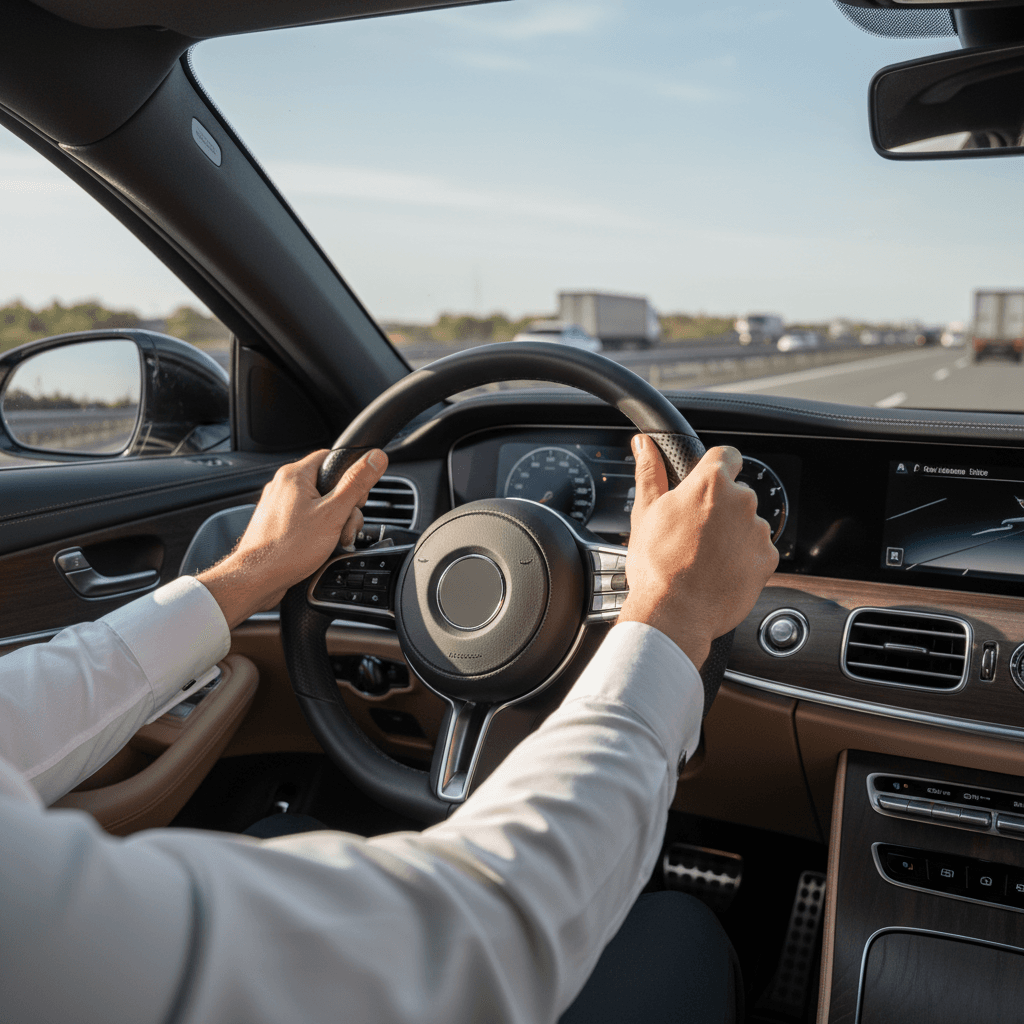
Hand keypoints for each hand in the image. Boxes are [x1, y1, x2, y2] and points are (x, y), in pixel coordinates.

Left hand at [199, 448, 387, 627]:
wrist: (257, 578)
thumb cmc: (287, 548)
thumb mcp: (333, 514)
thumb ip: (356, 484)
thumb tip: (375, 458)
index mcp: (295, 475)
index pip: (332, 457)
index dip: (352, 475)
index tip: (357, 496)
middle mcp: (284, 486)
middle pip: (329, 485)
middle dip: (345, 508)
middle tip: (344, 526)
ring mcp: (280, 505)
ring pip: (320, 505)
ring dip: (334, 523)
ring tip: (332, 541)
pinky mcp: (279, 523)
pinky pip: (308, 520)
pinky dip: (319, 531)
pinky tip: (321, 547)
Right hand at [617, 435, 777, 668]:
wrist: (675, 614)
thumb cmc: (657, 566)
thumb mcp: (645, 513)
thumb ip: (650, 472)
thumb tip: (645, 444)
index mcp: (710, 483)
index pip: (727, 455)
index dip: (716, 466)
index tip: (706, 481)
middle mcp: (741, 501)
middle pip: (736, 493)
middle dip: (719, 507)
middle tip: (694, 531)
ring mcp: (758, 531)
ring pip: (747, 523)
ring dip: (732, 534)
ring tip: (704, 557)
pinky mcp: (768, 559)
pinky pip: (758, 550)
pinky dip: (743, 558)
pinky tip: (719, 571)